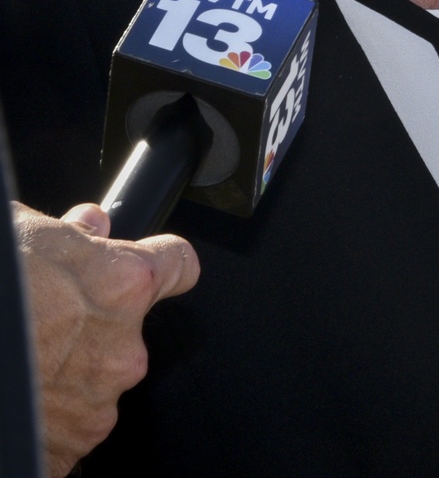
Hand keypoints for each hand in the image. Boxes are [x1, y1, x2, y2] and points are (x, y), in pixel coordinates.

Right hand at [13, 201, 199, 477]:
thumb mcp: (27, 233)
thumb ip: (72, 233)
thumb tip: (91, 225)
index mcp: (125, 284)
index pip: (178, 265)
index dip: (163, 263)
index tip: (155, 267)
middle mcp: (123, 347)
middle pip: (128, 329)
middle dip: (95, 323)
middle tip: (48, 317)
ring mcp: (97, 404)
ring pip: (97, 380)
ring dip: (70, 371)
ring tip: (26, 358)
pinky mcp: (70, 449)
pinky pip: (70, 428)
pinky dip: (50, 416)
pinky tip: (24, 393)